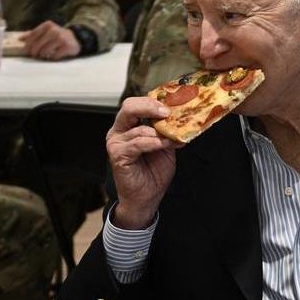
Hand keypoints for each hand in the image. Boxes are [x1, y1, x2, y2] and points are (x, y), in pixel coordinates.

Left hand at [21, 20, 80, 59]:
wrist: (75, 39)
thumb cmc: (56, 36)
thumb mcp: (46, 32)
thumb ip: (33, 34)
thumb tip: (19, 38)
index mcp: (47, 25)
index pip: (33, 34)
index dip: (28, 43)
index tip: (26, 49)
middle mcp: (54, 30)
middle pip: (38, 43)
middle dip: (34, 51)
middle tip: (34, 54)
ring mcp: (61, 38)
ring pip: (45, 50)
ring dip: (43, 55)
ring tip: (44, 55)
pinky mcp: (66, 46)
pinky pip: (55, 55)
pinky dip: (52, 57)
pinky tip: (53, 55)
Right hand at [107, 97, 176, 229]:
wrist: (146, 198)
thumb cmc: (153, 172)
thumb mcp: (165, 146)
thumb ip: (168, 132)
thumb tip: (183, 119)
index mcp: (129, 125)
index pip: (137, 103)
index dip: (153, 101)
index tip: (172, 104)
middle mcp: (119, 130)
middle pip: (129, 106)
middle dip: (150, 106)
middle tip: (167, 112)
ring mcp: (116, 142)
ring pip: (138, 127)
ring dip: (159, 132)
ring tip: (172, 138)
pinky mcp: (117, 155)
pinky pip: (137, 143)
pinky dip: (153, 143)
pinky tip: (163, 145)